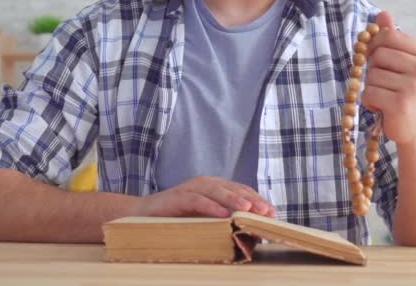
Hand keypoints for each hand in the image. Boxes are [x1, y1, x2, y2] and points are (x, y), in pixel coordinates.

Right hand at [135, 176, 274, 217]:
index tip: (272, 213)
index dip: (257, 200)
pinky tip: (222, 215)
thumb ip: (224, 220)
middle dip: (251, 199)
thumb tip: (251, 231)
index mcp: (215, 187)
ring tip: (248, 208)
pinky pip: (196, 200)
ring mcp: (190, 188)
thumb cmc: (177, 218)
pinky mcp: (177, 197)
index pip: (241, 191)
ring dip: (234, 199)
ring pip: (217, 191)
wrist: (142, 215)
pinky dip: (210, 206)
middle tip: (266, 211)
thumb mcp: (205, 219)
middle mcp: (205, 184)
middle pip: (233, 188)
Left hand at [362, 11, 415, 144]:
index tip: (376, 59)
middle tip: (384, 83)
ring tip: (386, 97)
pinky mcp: (400, 103)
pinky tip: (382, 108)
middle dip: (372, 69)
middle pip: (377, 54)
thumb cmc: (408, 95)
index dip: (374, 46)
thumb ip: (393, 39)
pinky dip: (369, 102)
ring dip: (371, 88)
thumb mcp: (404, 65)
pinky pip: (369, 93)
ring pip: (371, 75)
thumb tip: (382, 13)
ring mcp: (413, 86)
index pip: (388, 35)